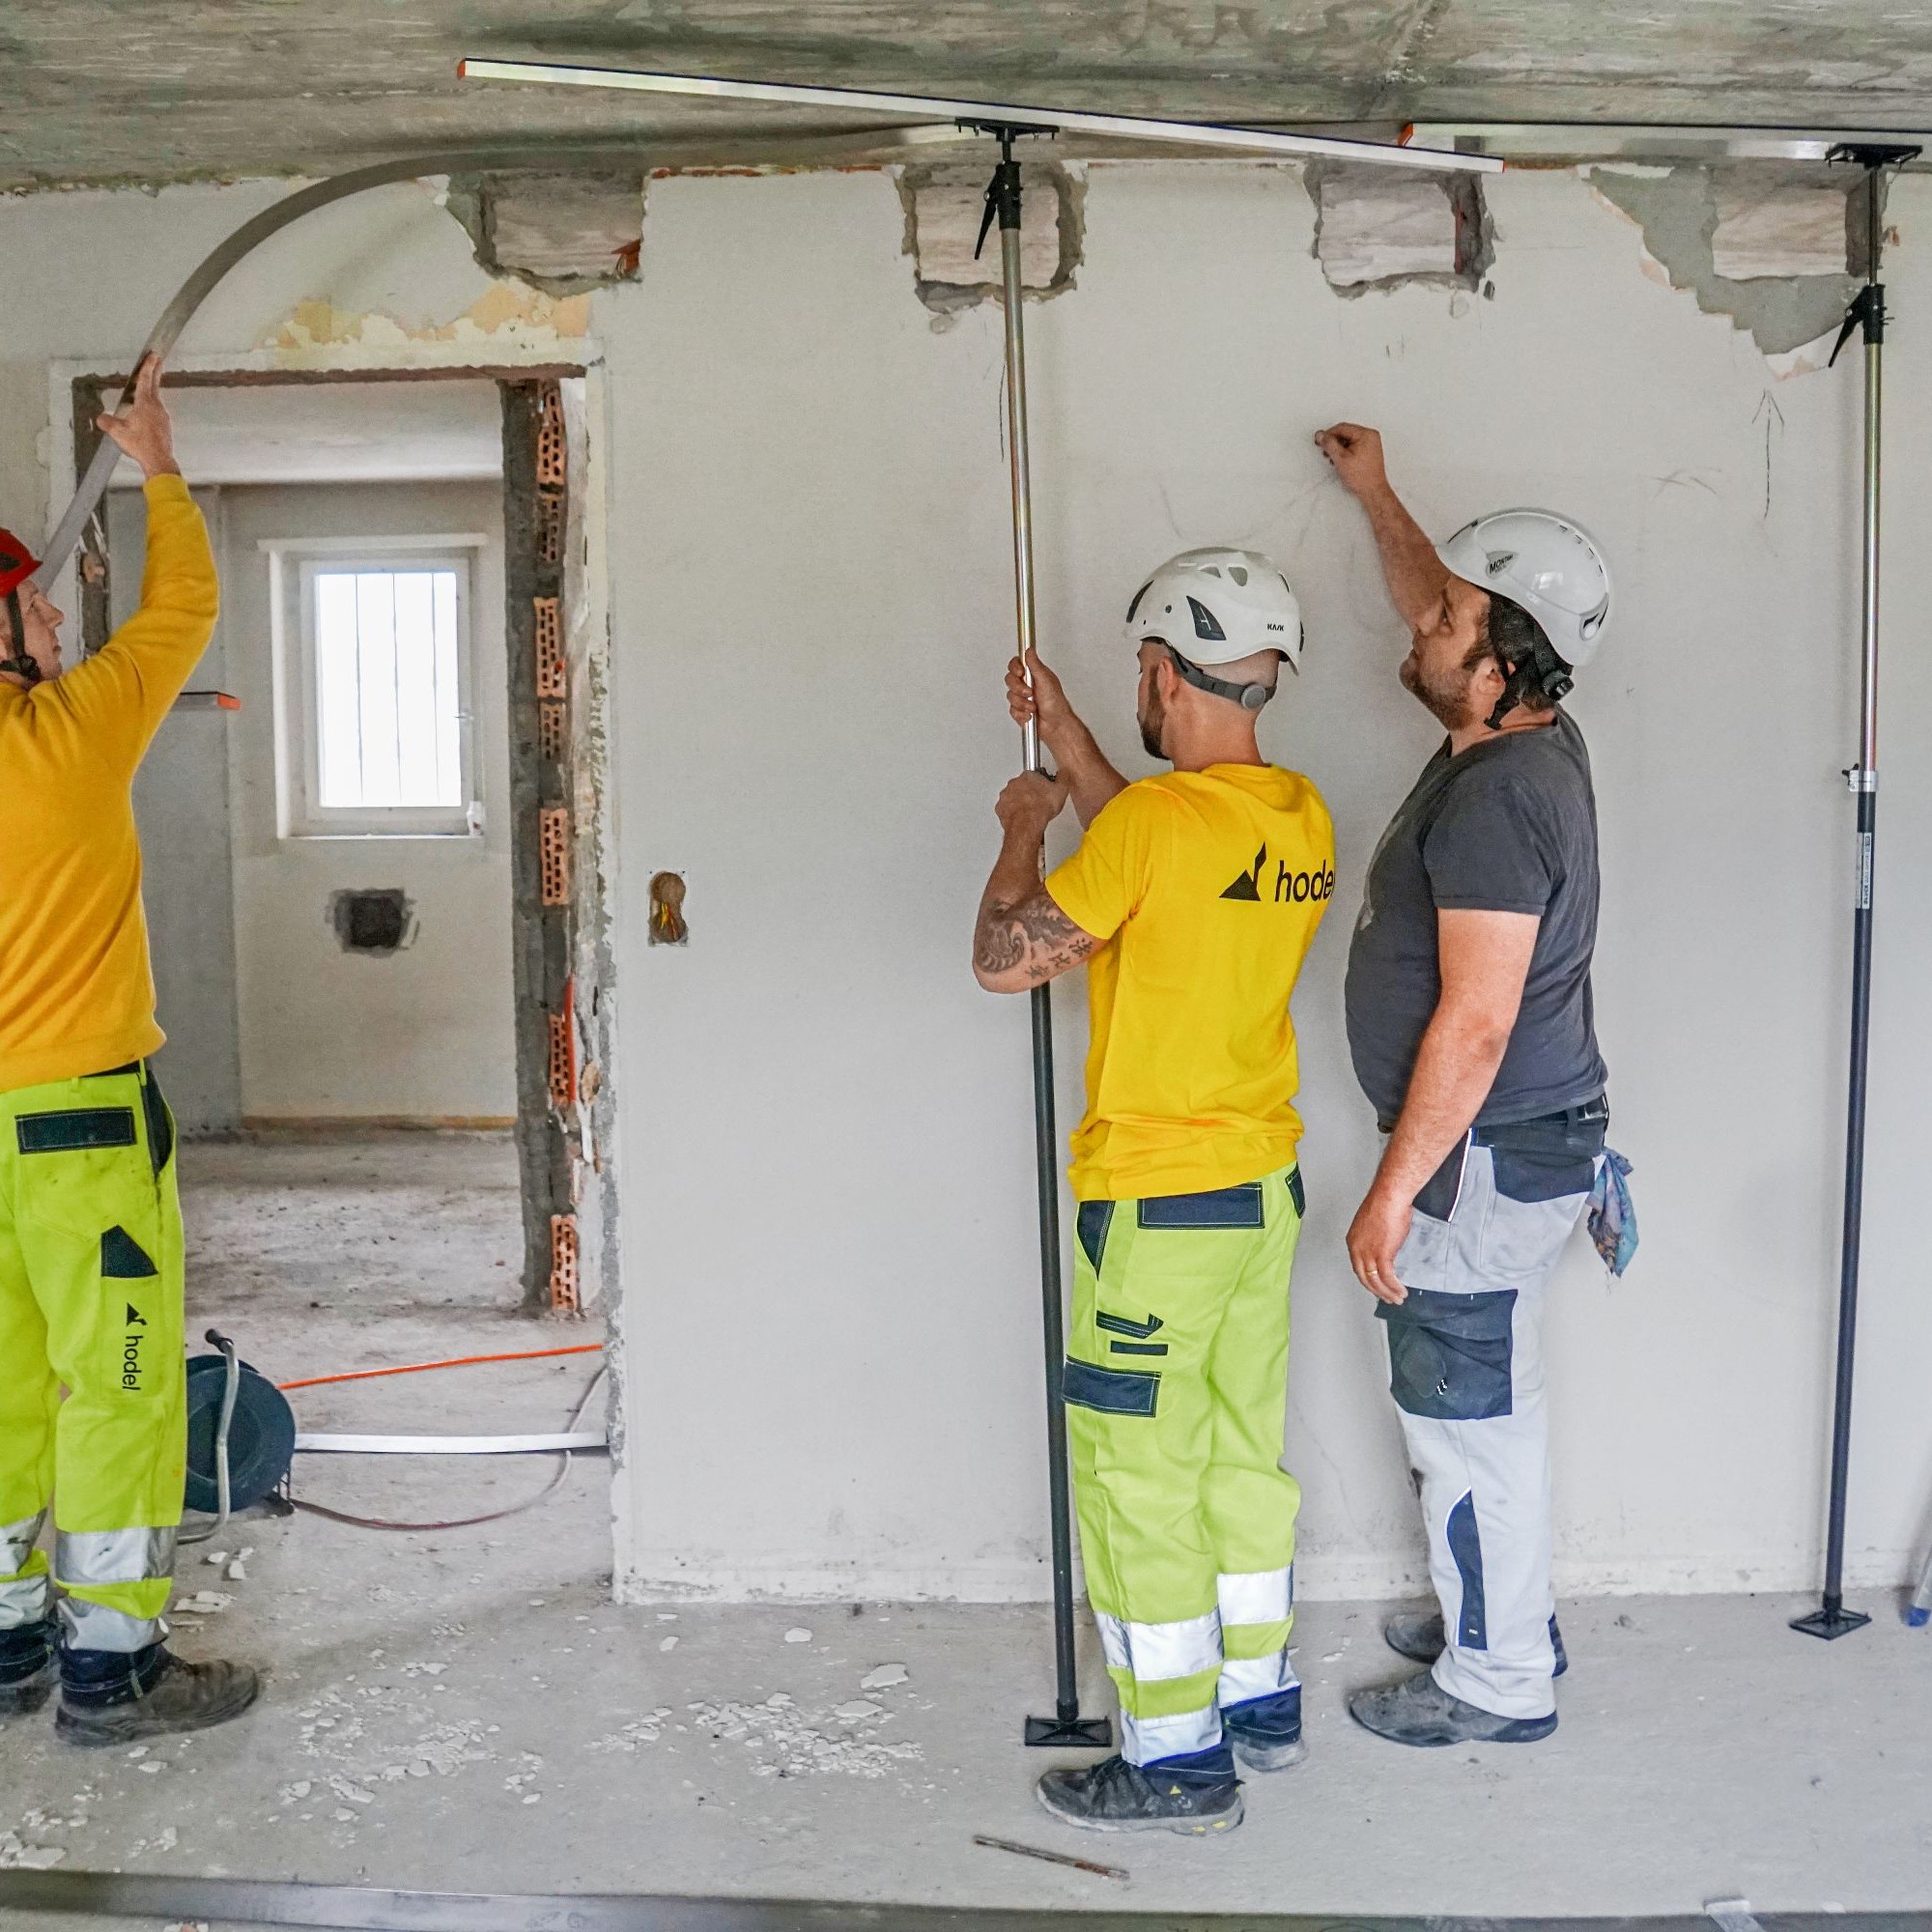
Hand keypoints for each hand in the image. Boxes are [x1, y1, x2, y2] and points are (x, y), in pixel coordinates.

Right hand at [98, 355, 178, 479]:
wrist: (159, 461)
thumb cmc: (139, 444)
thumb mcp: (117, 432)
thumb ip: (107, 421)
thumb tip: (100, 418)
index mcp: (145, 403)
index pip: (145, 380)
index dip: (148, 366)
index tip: (153, 355)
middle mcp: (157, 407)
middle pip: (154, 385)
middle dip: (154, 371)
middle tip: (157, 359)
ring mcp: (163, 416)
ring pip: (156, 399)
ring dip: (151, 389)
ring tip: (148, 383)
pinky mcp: (165, 426)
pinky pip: (157, 411)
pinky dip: (152, 404)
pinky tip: (146, 410)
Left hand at [995, 770, 1068, 839]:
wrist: (1027, 824)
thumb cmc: (1040, 808)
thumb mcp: (1061, 790)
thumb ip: (1062, 778)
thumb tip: (1063, 774)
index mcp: (1028, 776)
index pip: (1034, 774)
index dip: (1040, 783)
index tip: (1044, 789)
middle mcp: (1014, 783)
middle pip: (1022, 784)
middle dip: (1028, 791)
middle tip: (1038, 801)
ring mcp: (1006, 795)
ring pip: (1013, 796)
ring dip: (1019, 801)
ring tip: (1030, 811)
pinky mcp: (1001, 808)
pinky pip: (1006, 808)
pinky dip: (1012, 812)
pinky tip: (1021, 817)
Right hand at [1005, 649, 1078, 740]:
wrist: (1056, 725)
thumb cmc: (1056, 704)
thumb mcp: (1046, 680)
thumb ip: (1035, 665)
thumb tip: (1029, 650)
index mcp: (1034, 674)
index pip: (1017, 664)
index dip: (1015, 667)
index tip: (1020, 673)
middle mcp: (1027, 685)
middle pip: (1010, 679)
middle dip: (1019, 688)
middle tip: (1029, 693)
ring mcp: (1022, 698)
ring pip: (1010, 696)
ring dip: (1022, 703)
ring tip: (1033, 706)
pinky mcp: (1019, 710)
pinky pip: (1011, 710)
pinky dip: (1021, 713)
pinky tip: (1030, 714)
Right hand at [1314, 422, 1386, 500]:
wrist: (1373, 491)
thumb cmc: (1362, 477)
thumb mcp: (1341, 458)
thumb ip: (1329, 444)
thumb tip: (1320, 435)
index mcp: (1366, 434)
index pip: (1342, 428)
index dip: (1328, 434)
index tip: (1319, 440)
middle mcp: (1371, 436)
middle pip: (1345, 433)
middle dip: (1333, 442)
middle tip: (1324, 449)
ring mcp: (1371, 444)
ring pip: (1349, 440)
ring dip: (1338, 447)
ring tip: (1331, 457)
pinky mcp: (1369, 451)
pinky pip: (1354, 446)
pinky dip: (1345, 451)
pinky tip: (1339, 460)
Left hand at [1346, 1178, 1411, 1305]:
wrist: (1390, 1197)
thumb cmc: (1385, 1204)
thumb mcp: (1373, 1225)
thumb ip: (1376, 1239)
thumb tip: (1385, 1246)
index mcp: (1353, 1241)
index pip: (1358, 1267)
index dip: (1368, 1279)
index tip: (1376, 1286)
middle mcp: (1357, 1249)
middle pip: (1364, 1278)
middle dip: (1377, 1291)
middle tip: (1386, 1298)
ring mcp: (1368, 1253)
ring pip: (1376, 1281)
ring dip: (1387, 1293)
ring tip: (1397, 1299)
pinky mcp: (1382, 1255)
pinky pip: (1388, 1277)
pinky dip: (1394, 1287)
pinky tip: (1401, 1291)